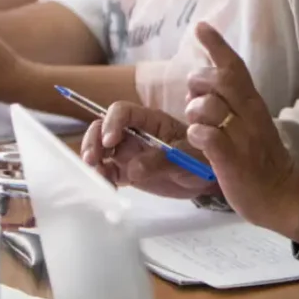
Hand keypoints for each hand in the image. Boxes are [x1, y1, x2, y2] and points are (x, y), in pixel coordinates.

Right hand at [80, 103, 218, 200]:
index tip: (109, 141)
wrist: (206, 179)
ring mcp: (129, 152)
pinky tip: (107, 187)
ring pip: (101, 149)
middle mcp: (135, 133)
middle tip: (92, 159)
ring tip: (98, 175)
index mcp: (150, 121)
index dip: (112, 122)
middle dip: (94, 140)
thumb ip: (161, 160)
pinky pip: (107, 171)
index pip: (123, 111)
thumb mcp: (187, 157)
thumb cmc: (200, 158)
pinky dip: (102, 178)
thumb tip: (132, 168)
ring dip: (93, 159)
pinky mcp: (127, 172)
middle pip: (104, 127)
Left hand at [183, 23, 298, 238]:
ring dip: (194, 112)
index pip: (236, 67)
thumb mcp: (251, 122)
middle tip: (193, 99)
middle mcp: (249, 115)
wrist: (282, 195)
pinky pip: (208, 137)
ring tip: (195, 125)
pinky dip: (197, 134)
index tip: (200, 26)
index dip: (217, 45)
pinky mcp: (232, 161)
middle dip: (198, 82)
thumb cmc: (261, 158)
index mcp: (254, 103)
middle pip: (220, 80)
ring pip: (209, 107)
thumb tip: (204, 85)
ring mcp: (242, 137)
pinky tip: (196, 139)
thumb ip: (233, 102)